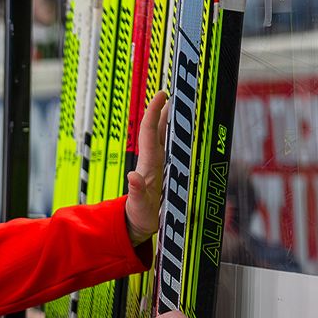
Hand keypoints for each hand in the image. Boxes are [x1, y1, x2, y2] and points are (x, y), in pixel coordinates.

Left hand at [125, 91, 169, 244]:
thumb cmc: (138, 216)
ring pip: (166, 138)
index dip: (155, 112)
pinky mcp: (164, 173)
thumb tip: (133, 177)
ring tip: (181, 105)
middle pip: (159, 130)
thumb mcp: (139, 206)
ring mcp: (159, 166)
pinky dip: (178, 137)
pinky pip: (171, 149)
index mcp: (149, 165)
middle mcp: (153, 161)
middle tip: (176, 91)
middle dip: (165, 110)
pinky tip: (185, 131)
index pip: (151, 132)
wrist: (136, 226)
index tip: (162, 94)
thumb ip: (137, 192)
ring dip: (172, 121)